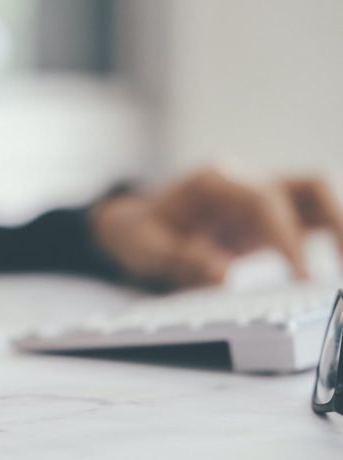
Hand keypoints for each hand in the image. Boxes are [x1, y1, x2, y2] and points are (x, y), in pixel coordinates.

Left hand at [90, 167, 342, 290]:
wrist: (137, 225)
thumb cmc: (142, 233)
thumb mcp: (148, 249)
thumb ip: (183, 259)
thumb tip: (224, 275)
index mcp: (215, 183)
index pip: (266, 201)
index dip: (289, 238)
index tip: (304, 277)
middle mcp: (245, 182)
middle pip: (312, 185)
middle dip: (339, 224)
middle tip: (342, 273)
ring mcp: (262, 198)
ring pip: (319, 199)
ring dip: (341, 230)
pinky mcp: (270, 220)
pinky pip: (311, 223)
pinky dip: (331, 242)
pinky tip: (334, 272)